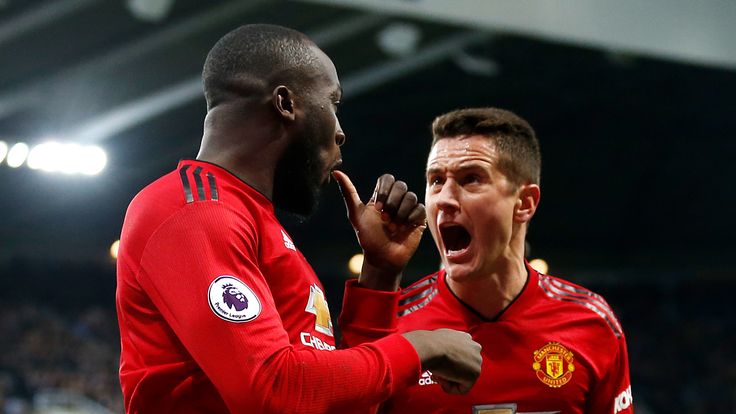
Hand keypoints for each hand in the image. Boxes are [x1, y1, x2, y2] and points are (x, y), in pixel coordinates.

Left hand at [333, 171, 425, 290]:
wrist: (382, 258)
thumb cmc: (368, 237)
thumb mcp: (356, 215)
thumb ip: (348, 193)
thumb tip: (335, 172)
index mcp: (382, 196)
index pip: (387, 179)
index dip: (383, 191)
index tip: (377, 208)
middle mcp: (396, 200)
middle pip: (400, 186)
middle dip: (391, 203)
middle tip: (385, 220)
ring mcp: (408, 209)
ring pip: (410, 197)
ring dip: (400, 214)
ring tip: (393, 228)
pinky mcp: (418, 219)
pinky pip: (419, 209)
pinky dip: (410, 219)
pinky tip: (404, 229)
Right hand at [402, 329, 481, 393]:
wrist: (430, 347)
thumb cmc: (430, 343)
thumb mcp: (439, 339)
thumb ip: (446, 346)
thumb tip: (441, 351)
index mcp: (467, 338)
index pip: (461, 355)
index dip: (448, 362)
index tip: (438, 363)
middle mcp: (475, 348)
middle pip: (463, 366)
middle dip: (449, 371)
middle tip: (437, 371)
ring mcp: (476, 361)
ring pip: (463, 377)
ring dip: (449, 379)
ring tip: (438, 375)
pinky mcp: (474, 374)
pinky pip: (463, 388)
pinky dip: (451, 388)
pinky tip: (442, 380)